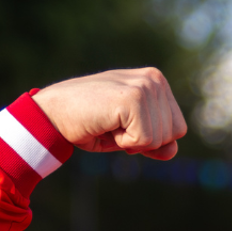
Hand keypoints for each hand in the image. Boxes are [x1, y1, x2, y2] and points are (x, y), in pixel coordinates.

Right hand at [32, 68, 186, 159]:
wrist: (53, 114)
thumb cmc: (90, 123)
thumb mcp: (130, 134)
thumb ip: (156, 141)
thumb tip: (172, 151)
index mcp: (156, 81)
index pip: (178, 128)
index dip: (152, 138)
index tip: (124, 125)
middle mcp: (154, 79)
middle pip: (174, 134)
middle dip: (144, 140)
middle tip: (115, 125)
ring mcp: (145, 86)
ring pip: (160, 139)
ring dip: (132, 141)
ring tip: (109, 123)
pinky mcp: (133, 98)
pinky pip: (144, 141)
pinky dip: (124, 142)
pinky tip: (106, 124)